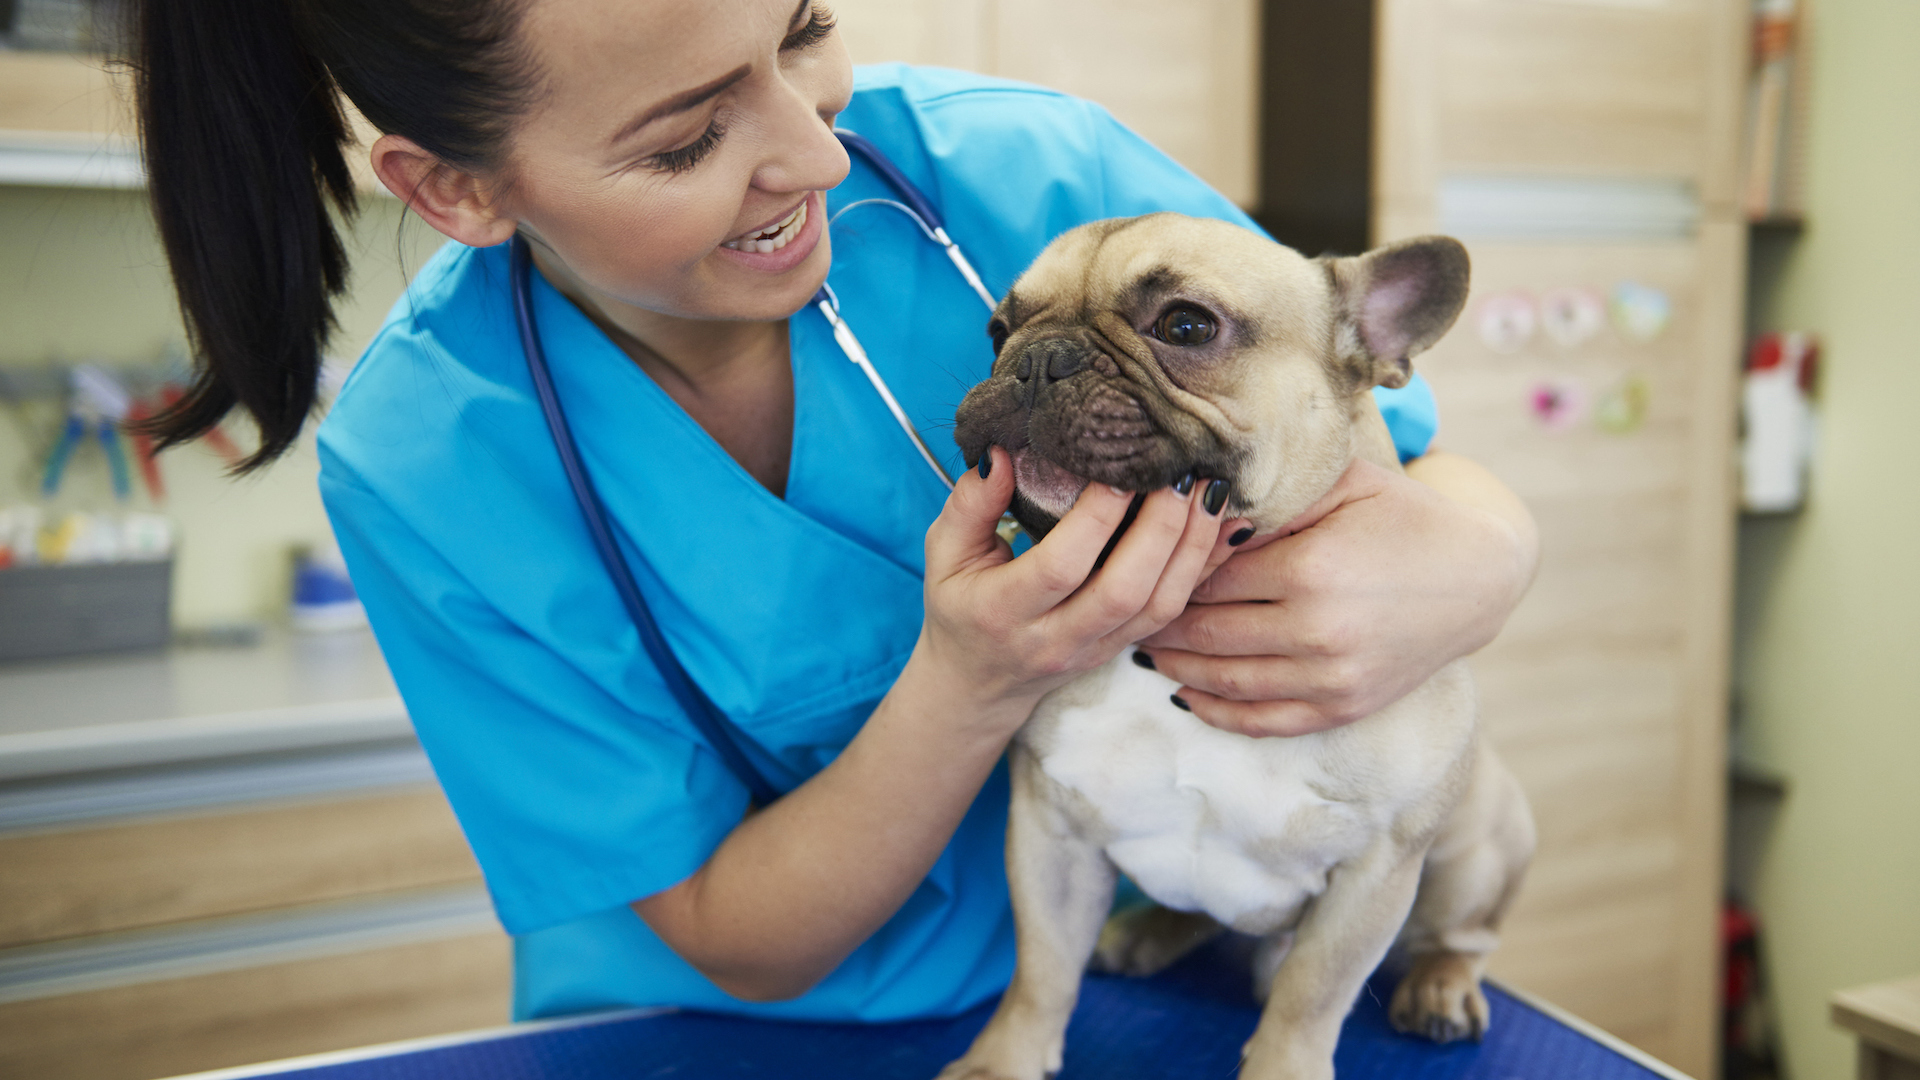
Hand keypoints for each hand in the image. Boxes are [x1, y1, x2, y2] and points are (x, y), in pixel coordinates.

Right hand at [918, 447, 1246, 713]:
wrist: (979, 682)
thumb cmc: (961, 605)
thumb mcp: (945, 553)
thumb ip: (969, 503)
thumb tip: (1002, 451)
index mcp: (1002, 612)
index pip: (1060, 566)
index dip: (1097, 515)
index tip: (1121, 465)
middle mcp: (1053, 638)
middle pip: (1123, 589)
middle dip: (1161, 526)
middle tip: (1180, 471)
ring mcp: (1094, 650)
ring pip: (1159, 606)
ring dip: (1193, 546)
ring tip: (1207, 489)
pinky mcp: (1122, 650)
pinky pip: (1174, 614)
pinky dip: (1204, 568)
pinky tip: (1221, 526)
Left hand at [1136, 454, 1537, 736]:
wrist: (1478, 577)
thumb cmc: (1400, 517)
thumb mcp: (1340, 484)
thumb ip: (1269, 493)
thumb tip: (1195, 504)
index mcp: (1309, 568)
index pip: (1206, 577)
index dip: (1168, 572)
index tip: (1140, 564)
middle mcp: (1317, 631)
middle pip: (1205, 631)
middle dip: (1159, 622)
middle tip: (1125, 609)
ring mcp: (1331, 678)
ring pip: (1224, 680)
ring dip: (1175, 666)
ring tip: (1143, 648)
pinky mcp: (1343, 708)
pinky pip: (1262, 721)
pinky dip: (1215, 711)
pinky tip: (1184, 694)